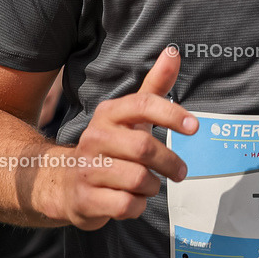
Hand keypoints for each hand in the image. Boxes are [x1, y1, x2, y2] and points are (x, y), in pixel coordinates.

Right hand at [56, 47, 196, 228]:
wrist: (65, 183)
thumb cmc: (111, 145)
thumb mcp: (130, 115)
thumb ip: (154, 85)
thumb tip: (173, 52)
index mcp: (108, 114)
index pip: (143, 104)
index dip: (171, 113)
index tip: (194, 126)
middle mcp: (95, 138)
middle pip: (144, 148)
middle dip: (169, 162)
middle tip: (180, 171)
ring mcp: (87, 169)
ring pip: (139, 180)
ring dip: (153, 186)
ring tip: (150, 184)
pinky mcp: (86, 199)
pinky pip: (127, 205)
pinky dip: (139, 205)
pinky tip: (134, 199)